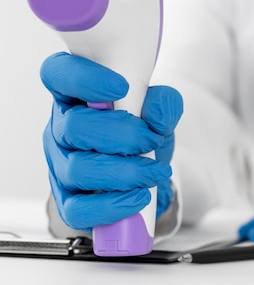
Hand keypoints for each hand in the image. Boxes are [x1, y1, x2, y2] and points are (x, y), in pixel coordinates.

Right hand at [41, 52, 182, 232]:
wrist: (145, 168)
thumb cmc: (142, 130)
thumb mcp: (160, 111)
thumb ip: (163, 104)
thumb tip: (156, 115)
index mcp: (75, 95)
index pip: (58, 74)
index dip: (84, 79)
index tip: (121, 87)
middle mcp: (61, 127)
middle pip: (73, 127)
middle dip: (122, 135)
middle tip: (151, 140)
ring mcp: (60, 164)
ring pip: (77, 169)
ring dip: (125, 172)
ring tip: (153, 172)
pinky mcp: (67, 199)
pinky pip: (77, 209)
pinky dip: (112, 206)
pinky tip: (138, 197)